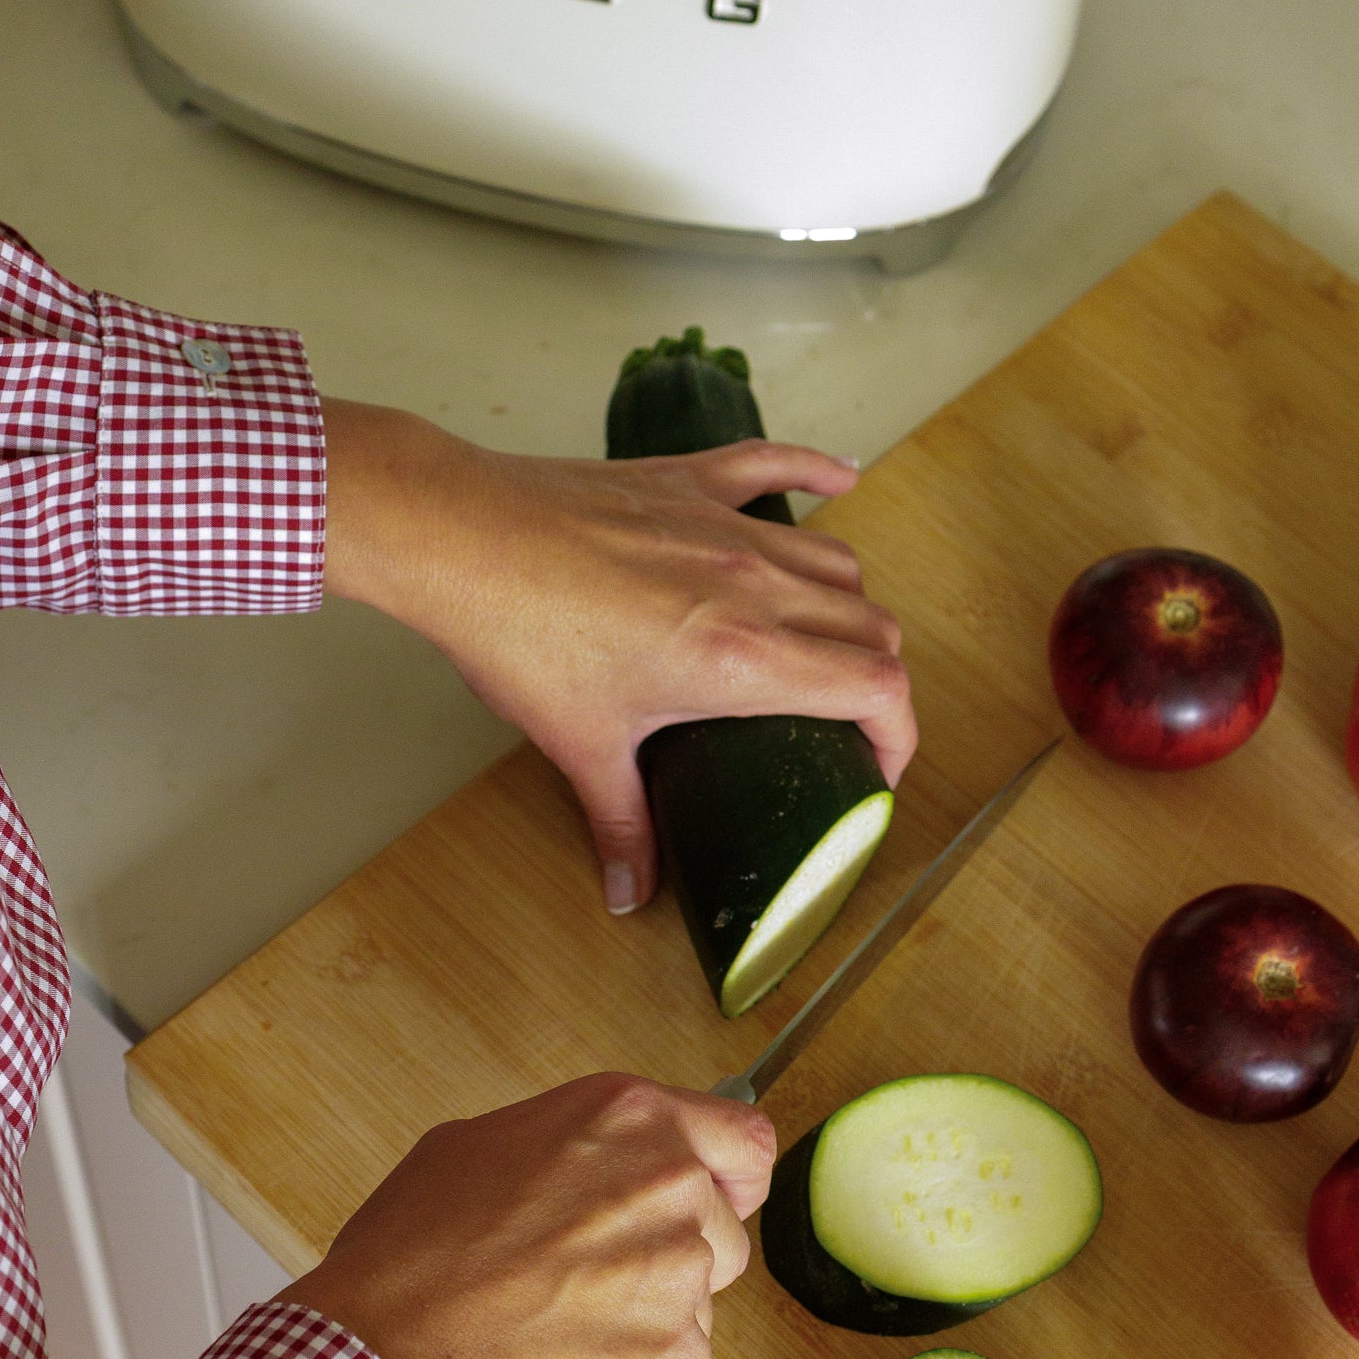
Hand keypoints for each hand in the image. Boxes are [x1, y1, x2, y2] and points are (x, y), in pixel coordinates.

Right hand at [292, 1073, 775, 1358]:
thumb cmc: (412, 1258)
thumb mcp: (474, 1146)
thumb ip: (570, 1146)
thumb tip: (591, 1160)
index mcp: (626, 1118)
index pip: (743, 1140)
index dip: (729, 1177)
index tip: (717, 1197)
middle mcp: (669, 1183)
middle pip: (719, 1228)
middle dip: (668, 1253)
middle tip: (582, 1279)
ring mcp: (680, 1273)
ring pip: (696, 1299)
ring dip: (649, 1313)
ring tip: (559, 1324)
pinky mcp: (680, 1357)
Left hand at [320, 401, 914, 917]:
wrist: (458, 538)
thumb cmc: (518, 637)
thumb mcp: (580, 745)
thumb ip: (621, 823)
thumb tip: (630, 893)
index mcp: (745, 657)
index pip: (877, 687)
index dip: (900, 732)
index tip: (880, 766)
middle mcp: (757, 585)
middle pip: (871, 628)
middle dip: (877, 682)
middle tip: (845, 723)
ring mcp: (727, 525)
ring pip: (835, 561)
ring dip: (847, 605)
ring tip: (825, 644)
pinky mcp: (689, 481)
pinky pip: (776, 465)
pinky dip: (818, 473)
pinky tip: (844, 479)